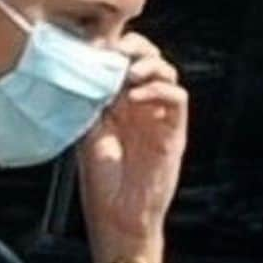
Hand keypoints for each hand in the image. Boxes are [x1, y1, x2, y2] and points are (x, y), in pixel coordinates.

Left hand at [77, 31, 186, 261]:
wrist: (118, 216)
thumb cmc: (100, 182)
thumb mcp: (87, 134)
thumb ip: (91, 101)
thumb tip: (86, 66)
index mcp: (117, 103)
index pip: (123, 61)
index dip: (113, 47)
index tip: (95, 45)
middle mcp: (139, 105)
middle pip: (147, 58)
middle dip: (134, 48)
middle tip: (116, 51)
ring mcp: (158, 116)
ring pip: (165, 71)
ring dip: (148, 64)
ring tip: (129, 73)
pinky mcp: (174, 131)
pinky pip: (176, 98)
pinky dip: (158, 89)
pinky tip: (136, 97)